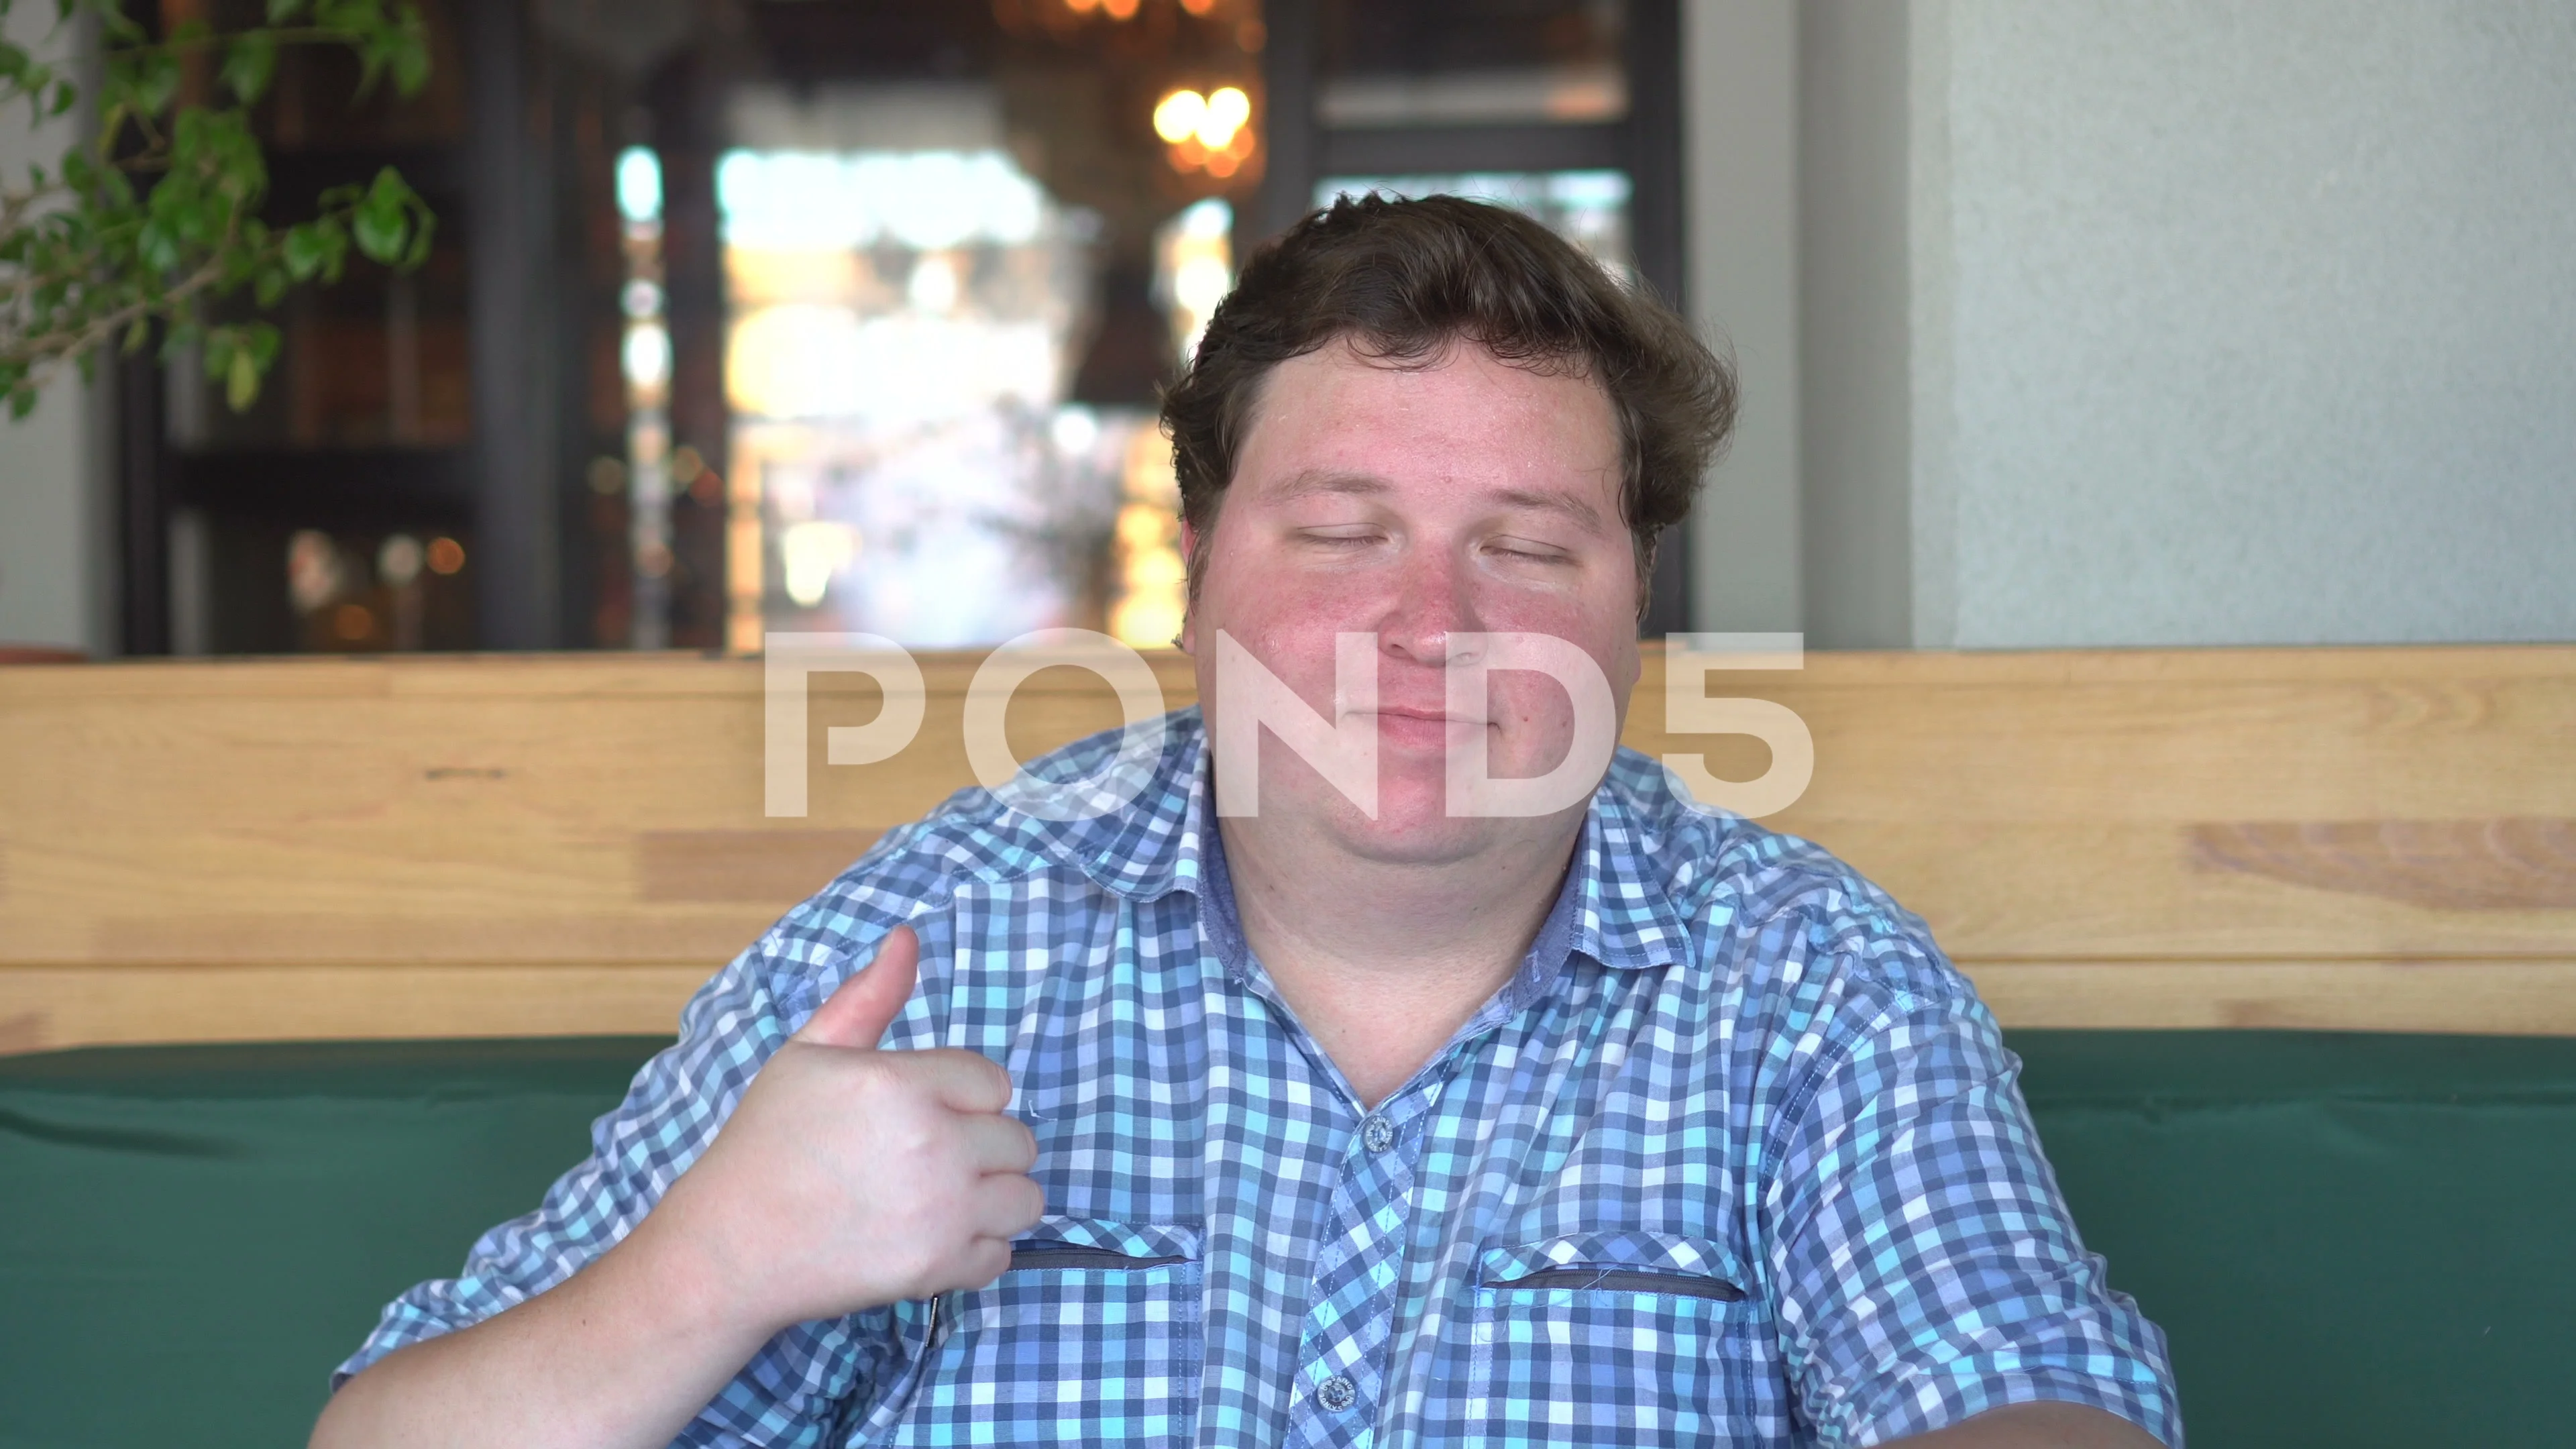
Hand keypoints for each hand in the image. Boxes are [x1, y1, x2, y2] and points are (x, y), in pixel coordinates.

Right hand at [643, 925, 1043, 1334]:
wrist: (728, 1248)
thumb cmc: (766, 1143)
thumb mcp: (807, 1054)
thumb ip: (868, 997)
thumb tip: (907, 937)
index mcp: (900, 1083)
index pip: (993, 1083)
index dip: (962, 1098)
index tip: (922, 1116)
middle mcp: (932, 1144)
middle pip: (1018, 1140)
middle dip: (982, 1147)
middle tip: (927, 1161)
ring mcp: (940, 1211)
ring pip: (1025, 1198)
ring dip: (992, 1199)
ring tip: (941, 1199)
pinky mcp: (937, 1269)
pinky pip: (1001, 1256)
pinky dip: (976, 1252)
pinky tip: (932, 1238)